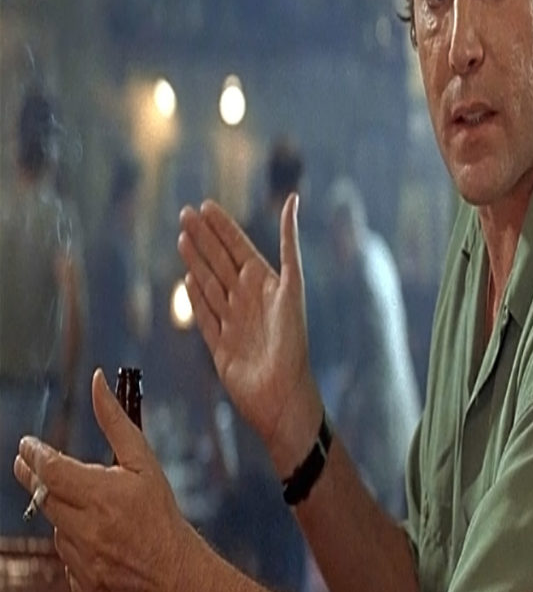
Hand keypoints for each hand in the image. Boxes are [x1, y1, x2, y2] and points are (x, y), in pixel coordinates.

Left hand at [12, 369, 194, 591]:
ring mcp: (78, 561)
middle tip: (36, 468)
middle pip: (44, 498)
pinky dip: (79, 550)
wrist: (178, 580)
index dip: (34, 454)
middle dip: (38, 481)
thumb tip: (98, 385)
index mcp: (100, 494)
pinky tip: (104, 546)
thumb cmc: (165, 520)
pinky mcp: (78, 588)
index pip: (50, 469)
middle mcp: (84, 529)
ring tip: (98, 516)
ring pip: (57, 530)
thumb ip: (116, 423)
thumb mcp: (145, 464)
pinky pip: (67, 562)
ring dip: (68, 518)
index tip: (27, 445)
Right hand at [177, 194, 321, 466]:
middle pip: (221, 260)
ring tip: (181, 237)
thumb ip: (289, 241)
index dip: (223, 227)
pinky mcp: (221, 344)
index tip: (206, 205)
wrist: (280, 392)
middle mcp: (249, 298)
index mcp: (266, 283)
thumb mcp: (292, 283)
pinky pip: (205, 314)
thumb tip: (293, 198)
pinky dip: (195, 296)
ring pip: (210, 283)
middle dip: (204, 236)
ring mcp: (234, 320)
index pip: (239, 247)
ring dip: (196, 260)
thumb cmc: (291, 338)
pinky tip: (186, 279)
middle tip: (184, 212)